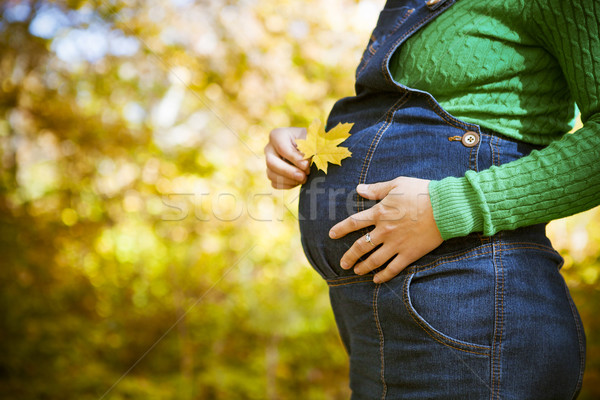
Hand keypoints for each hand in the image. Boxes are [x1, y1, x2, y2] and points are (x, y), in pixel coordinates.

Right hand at [265, 127, 310, 188]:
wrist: (308, 146)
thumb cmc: (309, 140)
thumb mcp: (310, 140)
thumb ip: (307, 149)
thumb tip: (303, 164)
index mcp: (277, 136)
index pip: (282, 149)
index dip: (294, 159)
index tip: (306, 165)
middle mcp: (269, 148)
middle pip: (271, 163)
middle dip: (288, 172)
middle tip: (303, 177)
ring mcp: (269, 162)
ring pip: (271, 175)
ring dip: (289, 180)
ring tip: (304, 179)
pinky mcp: (272, 173)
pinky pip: (275, 183)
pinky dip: (288, 185)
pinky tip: (298, 181)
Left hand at [328, 177, 442, 282]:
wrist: (445, 207)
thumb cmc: (422, 191)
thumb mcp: (397, 184)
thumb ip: (376, 189)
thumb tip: (358, 189)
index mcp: (380, 212)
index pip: (354, 222)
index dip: (341, 229)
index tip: (331, 234)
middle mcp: (384, 230)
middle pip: (361, 246)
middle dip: (349, 256)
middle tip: (342, 263)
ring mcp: (396, 244)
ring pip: (374, 260)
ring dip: (363, 267)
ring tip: (356, 271)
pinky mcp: (409, 254)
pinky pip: (393, 268)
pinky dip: (383, 275)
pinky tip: (376, 279)